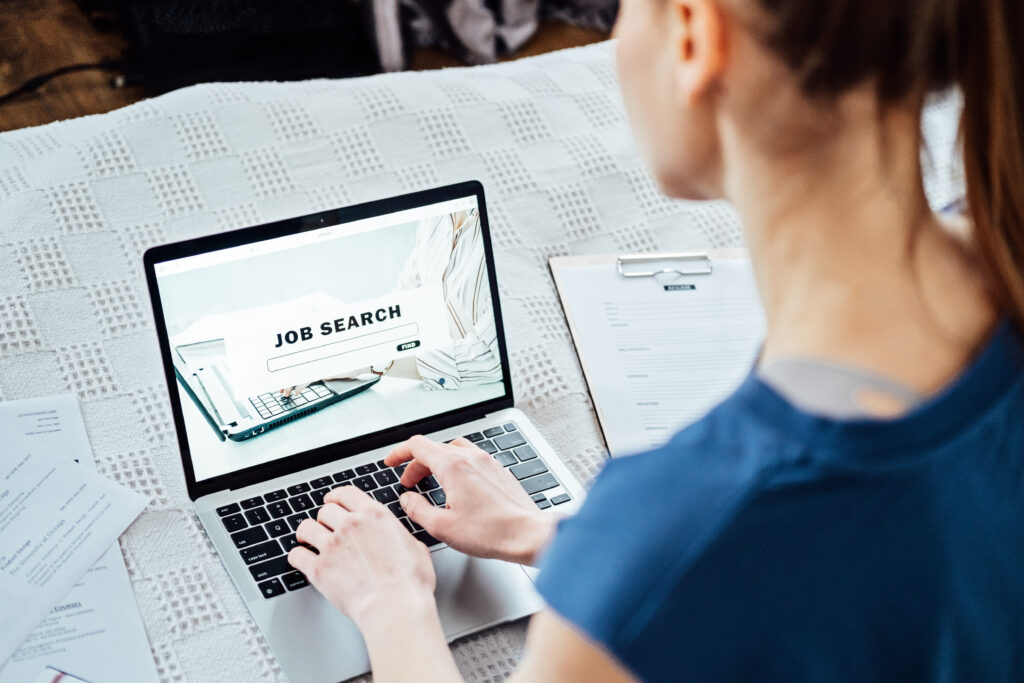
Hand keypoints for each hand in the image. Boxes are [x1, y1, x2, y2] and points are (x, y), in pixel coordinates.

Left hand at [279, 367, 372, 396]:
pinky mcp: (323, 370)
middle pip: (294, 371)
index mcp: (315, 360)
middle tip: (279, 389)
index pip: (297, 368)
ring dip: (290, 385)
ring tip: (284, 393)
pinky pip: (307, 379)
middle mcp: (314, 361)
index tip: (282, 384)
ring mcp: (317, 365)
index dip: (288, 376)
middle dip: (285, 381)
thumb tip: (312, 378)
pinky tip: (296, 392)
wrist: (360, 363)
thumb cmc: (349, 365)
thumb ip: (321, 371)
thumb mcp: (332, 369)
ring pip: (298, 375)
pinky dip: (300, 386)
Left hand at [287, 486, 435, 626]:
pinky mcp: (319, 569)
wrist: (394, 605)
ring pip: (306, 528)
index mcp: (374, 515)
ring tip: (308, 540)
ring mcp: (332, 546)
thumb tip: (402, 540)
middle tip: (324, 526)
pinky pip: (297, 555)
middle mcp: (350, 525)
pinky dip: (297, 557)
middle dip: (324, 518)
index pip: (346, 493)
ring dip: (307, 533)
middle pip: (325, 510)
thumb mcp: (417, 548)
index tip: (332, 501)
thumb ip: (402, 537)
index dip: (336, 497)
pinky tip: (301, 560)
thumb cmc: (410, 582)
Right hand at [385, 436, 557, 564]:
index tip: (391, 462)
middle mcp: (471, 458)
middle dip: (416, 464)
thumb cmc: (490, 532)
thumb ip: (418, 509)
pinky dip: (456, 467)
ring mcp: (487, 462)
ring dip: (437, 463)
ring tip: (432, 483)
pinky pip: (471, 459)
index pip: (417, 446)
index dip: (399, 453)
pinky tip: (457, 488)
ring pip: (454, 451)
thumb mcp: (442, 526)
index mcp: (453, 466)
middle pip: (434, 448)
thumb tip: (407, 500)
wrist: (526, 534)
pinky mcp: (498, 471)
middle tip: (409, 484)